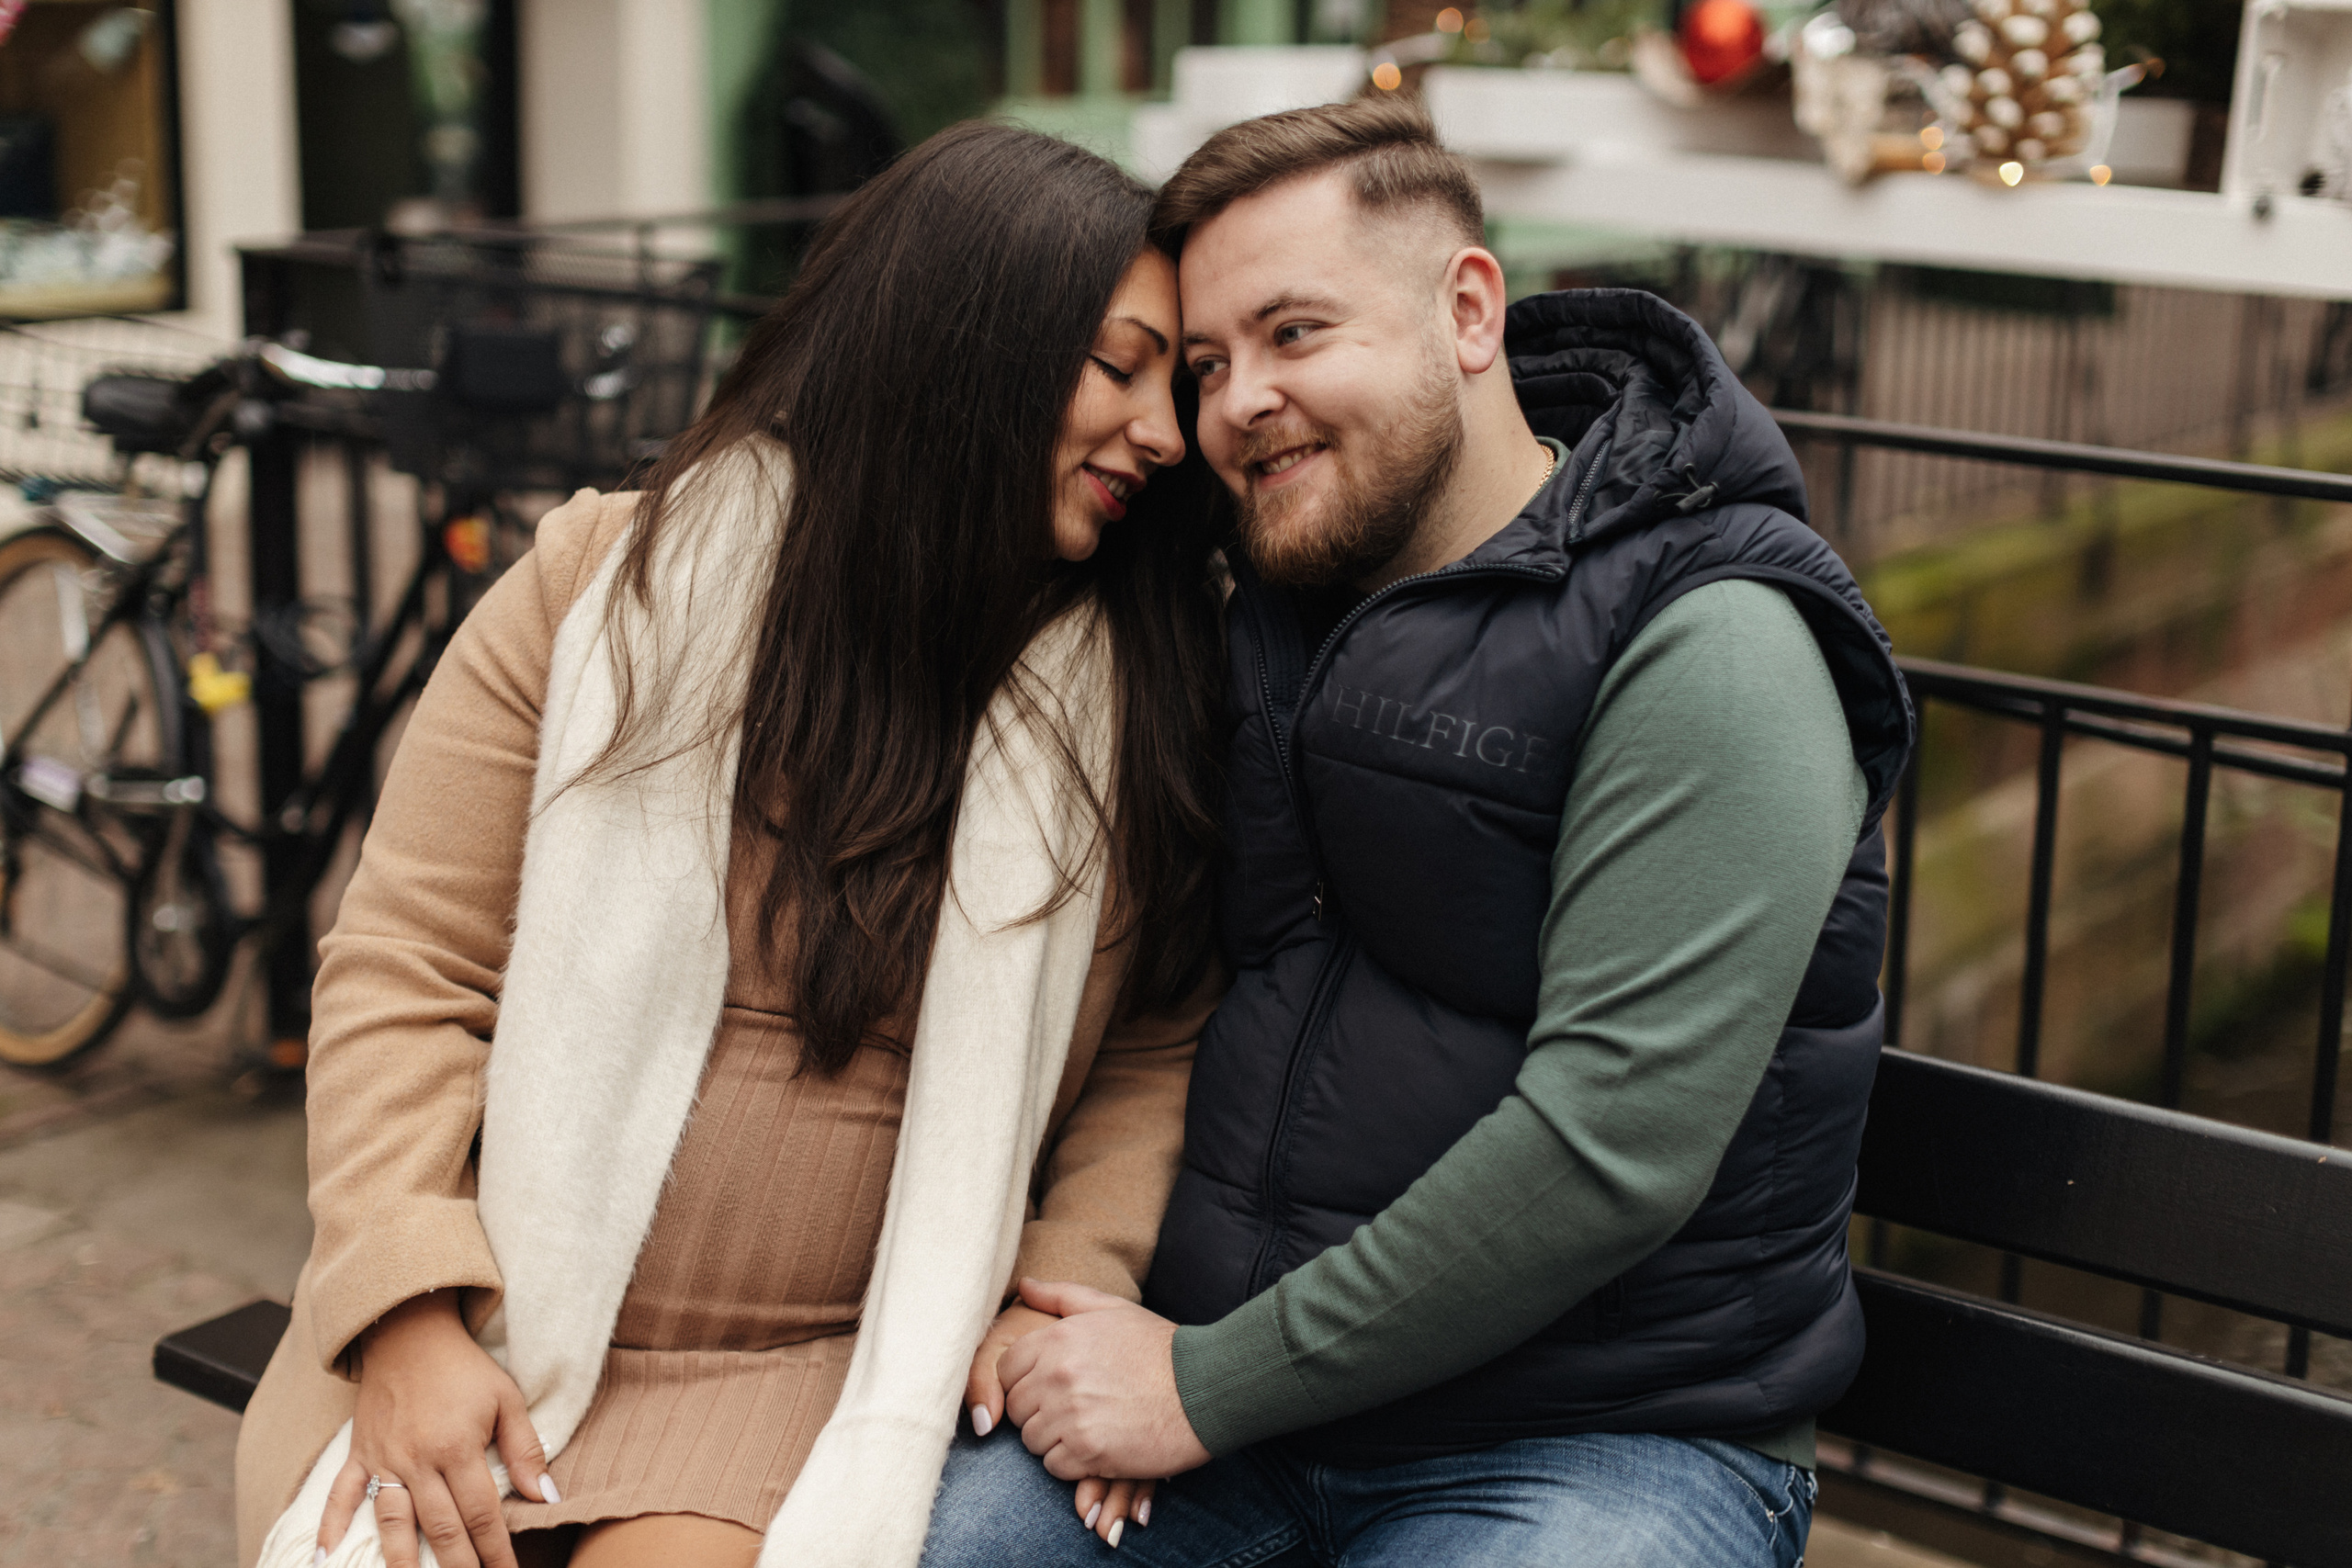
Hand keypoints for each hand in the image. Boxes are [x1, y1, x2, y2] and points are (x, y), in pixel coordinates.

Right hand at [319, 1292, 554, 1567]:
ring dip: (400, 1562)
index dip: (496, 1552)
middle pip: (441, 1529)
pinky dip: (331, 1526)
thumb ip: (525, 1449)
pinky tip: (326, 1557)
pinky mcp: (359, 1452)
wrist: (410, 1330)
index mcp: (458, 1448)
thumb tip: (547, 1496)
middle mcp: (418, 1461)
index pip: (482, 1515)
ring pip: (392, 1523)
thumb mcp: (506, 1399)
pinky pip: (341, 1494)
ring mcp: (384, 1459)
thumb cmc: (463, 1367)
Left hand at [968, 1298, 1156, 1544]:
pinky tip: (1099, 1446)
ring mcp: (1071, 1415)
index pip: (1004, 1370)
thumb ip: (1061, 1296)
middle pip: (1016, 1408)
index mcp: (1057, 1339)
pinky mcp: (1088, 1451)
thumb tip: (1023, 1287)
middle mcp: (1057, 1376)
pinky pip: (1054, 1466)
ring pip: (1032, 1440)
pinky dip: (1072, 1463)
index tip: (1049, 1387)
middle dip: (1038, 1411)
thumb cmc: (1158, 1347)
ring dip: (1055, 1439)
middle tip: (1073, 1409)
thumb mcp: (1112, 1309)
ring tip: (1088, 1426)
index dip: (1023, 1381)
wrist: (1205, 1387)